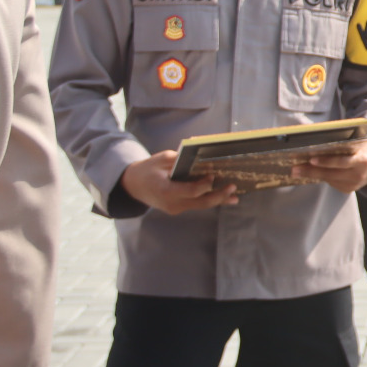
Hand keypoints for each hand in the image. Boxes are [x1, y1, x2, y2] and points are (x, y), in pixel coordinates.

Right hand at [121, 150, 238, 214]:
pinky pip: (196, 205)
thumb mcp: (162, 159)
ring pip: (200, 206)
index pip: (189, 191)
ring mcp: (174, 208)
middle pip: (200, 203)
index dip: (203, 185)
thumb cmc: (148, 169)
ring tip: (235, 197)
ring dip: (218, 200)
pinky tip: (224, 197)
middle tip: (232, 188)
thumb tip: (201, 158)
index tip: (213, 176)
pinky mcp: (177, 208)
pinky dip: (209, 199)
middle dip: (218, 196)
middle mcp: (171, 203)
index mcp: (165, 190)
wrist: (132, 185)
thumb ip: (180, 160)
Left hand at [294, 139, 366, 192]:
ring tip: (296, 171)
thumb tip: (317, 142)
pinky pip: (332, 183)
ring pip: (328, 179)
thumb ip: (343, 143)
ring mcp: (355, 184)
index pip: (341, 161)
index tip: (311, 159)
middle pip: (331, 173)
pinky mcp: (349, 189)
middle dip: (311, 170)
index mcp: (363, 160)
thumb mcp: (359, 142)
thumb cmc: (365, 147)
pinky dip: (322, 177)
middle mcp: (359, 174)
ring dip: (312, 174)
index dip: (326, 161)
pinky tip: (311, 173)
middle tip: (294, 168)